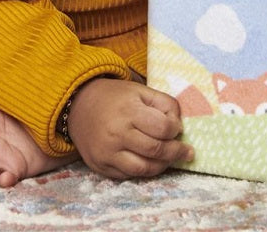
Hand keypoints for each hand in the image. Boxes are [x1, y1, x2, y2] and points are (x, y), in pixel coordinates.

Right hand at [67, 78, 193, 179]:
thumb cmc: (115, 97)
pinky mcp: (101, 166)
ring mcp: (108, 153)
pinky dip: (144, 171)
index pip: (162, 128)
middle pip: (155, 150)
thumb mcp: (140, 91)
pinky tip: (152, 163)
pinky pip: (128, 175)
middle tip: (187, 152)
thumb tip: (179, 125)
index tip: (179, 129)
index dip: (176, 130)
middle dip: (176, 152)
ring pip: (144, 169)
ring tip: (171, 159)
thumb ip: (164, 103)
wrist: (79, 105)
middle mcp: (117, 134)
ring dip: (163, 166)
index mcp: (129, 112)